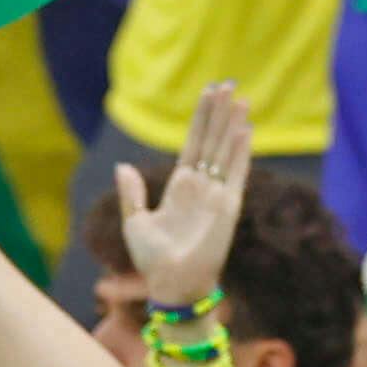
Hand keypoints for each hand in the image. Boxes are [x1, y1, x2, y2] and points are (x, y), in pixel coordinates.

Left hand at [114, 80, 253, 304]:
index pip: (194, 142)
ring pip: (226, 150)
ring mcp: (216, 193)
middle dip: (220, 112)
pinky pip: (236, 172)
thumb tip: (122, 165)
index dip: (201, 118)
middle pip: (213, 139)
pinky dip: (240, 150)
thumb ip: (132, 193)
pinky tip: (245, 128)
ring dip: (233, 124)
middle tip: (229, 83)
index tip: (208, 92)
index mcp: (180, 186)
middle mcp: (201, 185)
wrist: (171, 283)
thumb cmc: (153, 259)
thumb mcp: (135, 222)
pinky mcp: (227, 206)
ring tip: (241, 97)